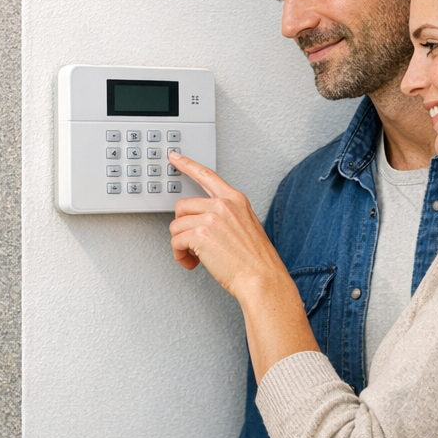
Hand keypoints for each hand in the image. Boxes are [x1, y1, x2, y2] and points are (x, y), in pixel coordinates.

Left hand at [169, 153, 318, 380]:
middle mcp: (222, 205)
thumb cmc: (256, 261)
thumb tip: (201, 219)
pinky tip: (192, 263)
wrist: (263, 280)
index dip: (187, 165)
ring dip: (181, 244)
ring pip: (176, 226)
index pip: (206, 175)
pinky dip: (180, 255)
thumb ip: (225, 216)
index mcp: (235, 200)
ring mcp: (211, 218)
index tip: (174, 157)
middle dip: (184, 227)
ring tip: (195, 257)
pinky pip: (175, 242)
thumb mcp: (246, 226)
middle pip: (182, 206)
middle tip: (194, 244)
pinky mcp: (200, 234)